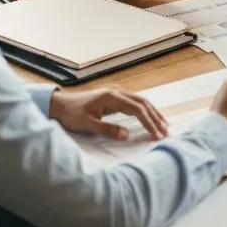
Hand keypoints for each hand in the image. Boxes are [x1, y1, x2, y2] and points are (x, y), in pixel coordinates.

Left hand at [49, 87, 168, 140]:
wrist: (60, 104)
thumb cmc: (71, 114)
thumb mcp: (86, 124)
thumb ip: (106, 129)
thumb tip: (126, 135)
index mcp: (112, 96)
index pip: (137, 109)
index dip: (148, 122)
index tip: (156, 135)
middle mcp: (117, 91)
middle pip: (143, 103)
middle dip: (155, 118)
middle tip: (166, 132)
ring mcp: (117, 92)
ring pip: (141, 101)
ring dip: (153, 113)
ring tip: (164, 126)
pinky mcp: (115, 97)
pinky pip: (135, 102)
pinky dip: (145, 111)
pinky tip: (150, 118)